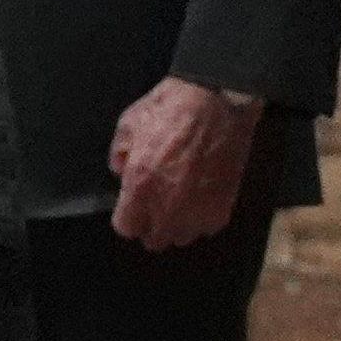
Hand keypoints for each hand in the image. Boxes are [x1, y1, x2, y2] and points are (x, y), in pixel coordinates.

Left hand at [107, 77, 262, 252]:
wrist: (217, 101)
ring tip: (180, 202)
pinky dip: (202, 218)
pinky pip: (206, 227)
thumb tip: (120, 173)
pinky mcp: (221, 208)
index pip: (126, 228)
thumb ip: (118, 154)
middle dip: (151, 224)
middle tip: (157, 202)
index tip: (133, 206)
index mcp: (140, 187)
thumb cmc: (170, 108)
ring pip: (182, 237)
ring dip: (178, 224)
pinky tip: (200, 197)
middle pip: (154, 239)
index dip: (128, 217)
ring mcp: (197, 211)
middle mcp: (167, 207)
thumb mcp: (129, 123)